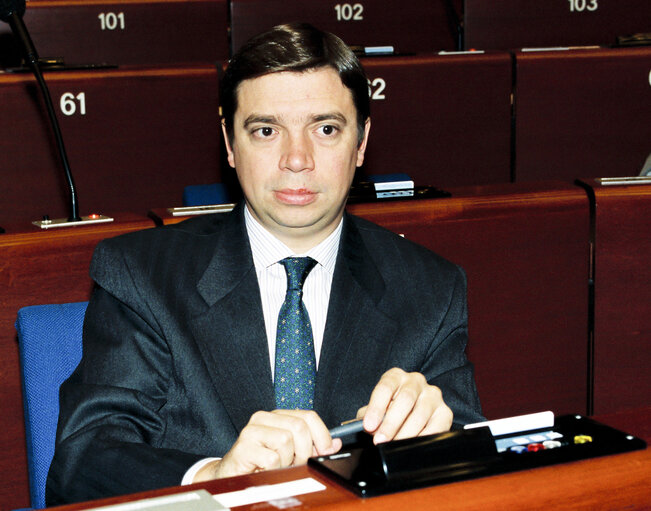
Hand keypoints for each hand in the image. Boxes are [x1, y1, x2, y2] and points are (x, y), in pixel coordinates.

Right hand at [193, 409, 341, 480]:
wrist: (231, 475)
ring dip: (287, 461)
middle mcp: (264, 417)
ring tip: (278, 466)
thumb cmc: (261, 463)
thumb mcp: (291, 453)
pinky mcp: (243, 446)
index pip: (308, 416)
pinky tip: (266, 470)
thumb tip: (335, 443)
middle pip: (299, 427)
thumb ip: (312, 446)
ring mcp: (252, 430)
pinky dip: (274, 469)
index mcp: (278, 416)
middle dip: (305, 451)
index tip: (326, 451)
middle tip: (297, 463)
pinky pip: (272, 458)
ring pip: (286, 440)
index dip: (322, 435)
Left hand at [357, 368, 452, 443]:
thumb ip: (368, 415)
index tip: (368, 425)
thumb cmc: (390, 409)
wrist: (413, 411)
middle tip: (380, 440)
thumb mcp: (377, 408)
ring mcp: (432, 395)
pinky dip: (423, 438)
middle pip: (405, 399)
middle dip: (391, 423)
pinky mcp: (445, 412)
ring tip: (394, 446)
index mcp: (396, 376)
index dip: (376, 407)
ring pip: (420, 414)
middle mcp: (416, 381)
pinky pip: (436, 427)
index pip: (385, 387)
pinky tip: (413, 445)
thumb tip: (365, 427)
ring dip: (405, 433)